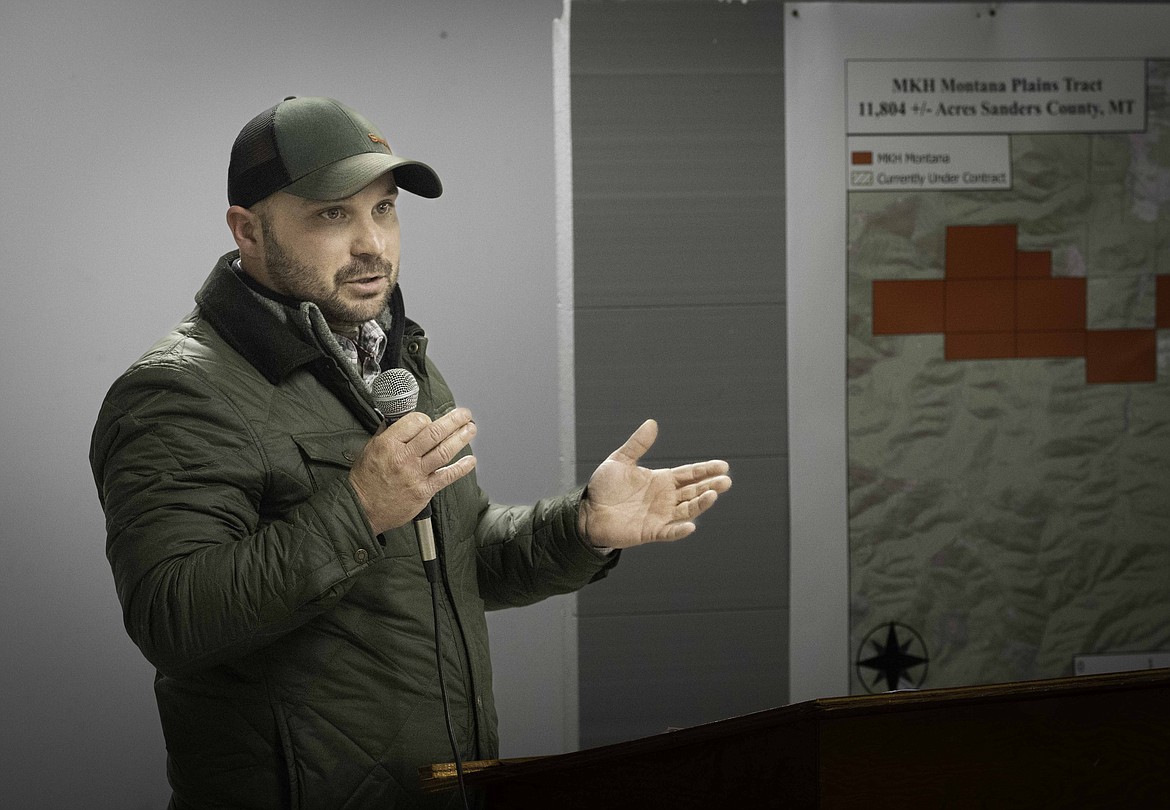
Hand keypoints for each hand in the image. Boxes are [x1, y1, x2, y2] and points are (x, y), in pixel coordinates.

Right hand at [348, 408, 477, 534]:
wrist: (362, 509)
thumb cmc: (365, 480)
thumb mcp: (370, 449)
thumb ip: (387, 433)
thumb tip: (399, 418)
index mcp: (388, 444)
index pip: (415, 421)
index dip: (426, 418)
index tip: (431, 419)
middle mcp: (403, 458)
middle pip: (434, 433)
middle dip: (453, 421)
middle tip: (464, 415)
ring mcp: (415, 474)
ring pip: (443, 451)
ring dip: (461, 438)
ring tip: (470, 429)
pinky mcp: (424, 491)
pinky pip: (446, 476)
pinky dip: (461, 468)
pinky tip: (470, 461)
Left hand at [579, 419, 730, 548]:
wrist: (587, 512)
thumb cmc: (604, 487)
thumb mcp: (619, 461)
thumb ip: (637, 445)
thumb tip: (652, 423)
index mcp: (661, 480)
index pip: (689, 474)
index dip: (705, 470)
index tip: (723, 465)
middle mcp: (665, 498)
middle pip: (693, 491)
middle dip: (710, 486)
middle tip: (726, 481)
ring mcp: (660, 515)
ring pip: (687, 510)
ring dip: (700, 504)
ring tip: (713, 495)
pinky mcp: (650, 532)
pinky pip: (669, 532)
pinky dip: (680, 530)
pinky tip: (690, 526)